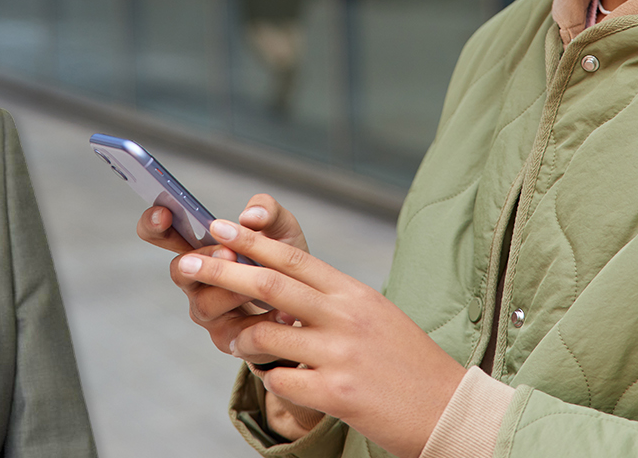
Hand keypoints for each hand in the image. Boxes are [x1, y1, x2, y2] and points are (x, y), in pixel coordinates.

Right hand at [136, 196, 324, 437]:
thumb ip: (268, 211)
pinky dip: (262, 322)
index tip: (164, 213)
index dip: (154, 224)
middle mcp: (196, 281)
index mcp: (201, 247)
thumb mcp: (282, 228)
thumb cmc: (284, 260)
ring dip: (230, 293)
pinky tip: (283, 314)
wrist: (307, 302)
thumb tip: (250, 215)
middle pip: (179, 271)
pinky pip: (236, 335)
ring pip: (204, 305)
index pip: (162, 234)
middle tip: (228, 253)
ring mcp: (209, 312)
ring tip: (257, 286)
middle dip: (203, 262)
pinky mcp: (228, 341)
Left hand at [175, 218, 464, 457]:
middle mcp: (346, 316)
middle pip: (270, 283)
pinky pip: (282, 380)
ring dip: (240, 336)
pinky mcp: (337, 392)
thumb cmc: (411, 364)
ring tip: (232, 339)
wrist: (449, 411)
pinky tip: (275, 380)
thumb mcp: (376, 317)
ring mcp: (340, 353)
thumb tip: (289, 289)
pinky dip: (271, 379)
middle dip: (223, 271)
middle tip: (187, 265)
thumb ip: (335, 302)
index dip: (252, 241)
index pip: (294, 257)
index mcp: (354, 293)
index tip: (219, 228)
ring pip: (266, 333)